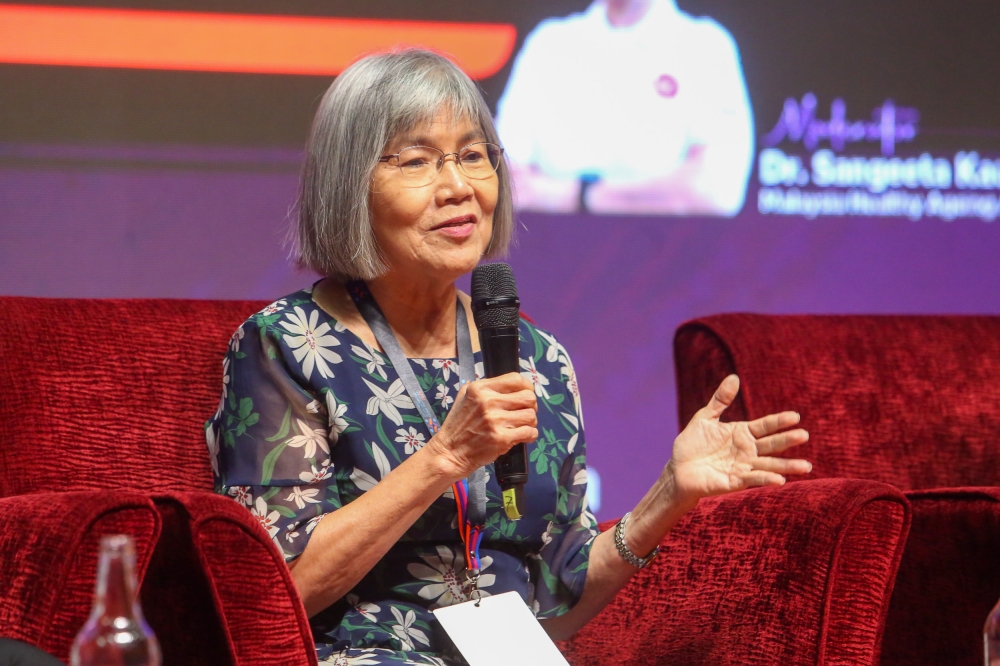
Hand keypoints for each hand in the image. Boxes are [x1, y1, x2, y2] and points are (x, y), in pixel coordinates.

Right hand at [425, 373, 537, 480]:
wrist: (450, 452)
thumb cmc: (458, 425)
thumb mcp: (464, 397)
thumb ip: (484, 388)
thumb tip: (508, 385)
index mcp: (480, 388)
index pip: (516, 379)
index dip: (527, 387)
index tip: (526, 394)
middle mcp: (488, 401)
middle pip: (528, 397)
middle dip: (530, 406)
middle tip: (523, 413)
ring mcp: (495, 420)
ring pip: (531, 415)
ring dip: (530, 422)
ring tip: (521, 426)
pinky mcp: (501, 438)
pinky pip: (530, 432)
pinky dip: (530, 435)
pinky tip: (522, 436)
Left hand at [668, 375, 810, 504]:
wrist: (678, 469)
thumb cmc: (692, 444)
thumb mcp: (705, 418)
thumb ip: (720, 400)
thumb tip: (734, 377)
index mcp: (742, 433)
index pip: (765, 426)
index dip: (779, 421)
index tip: (795, 416)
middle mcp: (747, 450)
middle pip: (772, 444)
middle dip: (788, 440)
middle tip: (804, 435)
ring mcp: (744, 466)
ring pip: (769, 464)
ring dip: (787, 465)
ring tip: (806, 465)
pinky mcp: (736, 481)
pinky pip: (754, 479)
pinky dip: (766, 479)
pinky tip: (780, 480)